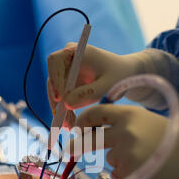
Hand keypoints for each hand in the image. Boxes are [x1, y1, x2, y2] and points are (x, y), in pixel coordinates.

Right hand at [47, 45, 178, 128]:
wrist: (125, 75)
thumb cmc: (119, 75)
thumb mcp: (107, 86)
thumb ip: (88, 94)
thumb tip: (66, 104)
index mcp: (76, 51)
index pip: (55, 61)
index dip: (54, 79)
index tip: (59, 99)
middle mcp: (67, 59)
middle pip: (52, 79)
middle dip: (57, 102)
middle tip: (63, 121)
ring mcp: (65, 72)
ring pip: (55, 91)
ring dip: (60, 110)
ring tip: (69, 126)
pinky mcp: (67, 84)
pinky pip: (61, 98)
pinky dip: (65, 111)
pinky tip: (70, 124)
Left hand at [67, 105, 178, 178]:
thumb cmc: (172, 138)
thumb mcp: (146, 120)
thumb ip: (123, 122)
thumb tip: (96, 130)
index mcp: (128, 115)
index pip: (96, 113)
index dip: (83, 120)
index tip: (77, 128)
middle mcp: (123, 132)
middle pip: (92, 139)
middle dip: (78, 145)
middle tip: (69, 150)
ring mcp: (125, 153)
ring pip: (110, 158)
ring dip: (120, 160)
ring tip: (144, 158)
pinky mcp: (128, 172)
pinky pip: (117, 173)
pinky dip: (126, 173)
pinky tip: (144, 168)